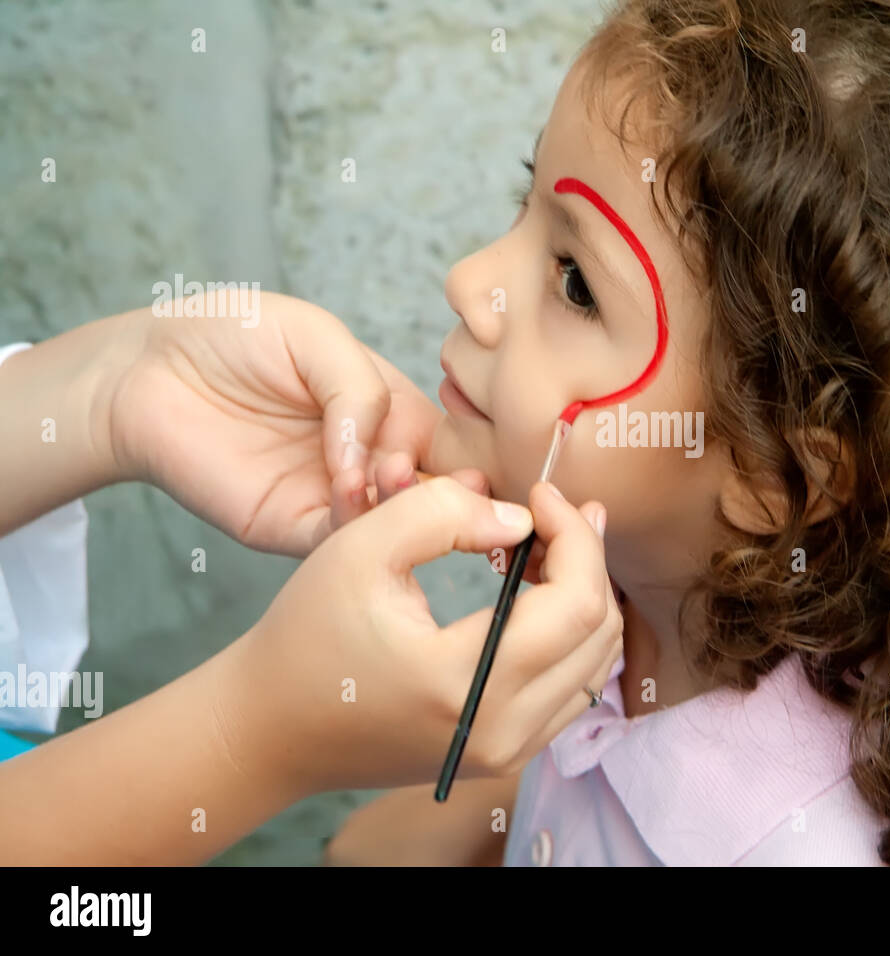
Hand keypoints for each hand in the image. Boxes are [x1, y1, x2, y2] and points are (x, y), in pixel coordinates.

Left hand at [109, 291, 444, 555]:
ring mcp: (334, 497)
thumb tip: (379, 455)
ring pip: (394, 523)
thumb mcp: (315, 336)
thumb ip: (361, 388)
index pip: (452, 445)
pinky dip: (354, 523)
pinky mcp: (293, 527)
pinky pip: (339, 542)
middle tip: (432, 468)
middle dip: (447, 489)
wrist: (147, 371)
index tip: (473, 453)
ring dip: (401, 504)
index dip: (469, 455)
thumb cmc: (230, 337)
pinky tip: (345, 486)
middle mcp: (370, 459)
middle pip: (436, 492)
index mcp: (389, 411)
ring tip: (387, 473)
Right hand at [215, 477, 621, 794]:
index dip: (575, 535)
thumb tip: (522, 520)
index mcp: (465, 684)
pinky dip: (571, 634)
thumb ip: (443, 516)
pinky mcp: (503, 753)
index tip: (541, 494)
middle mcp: (499, 731)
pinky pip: (573, 688)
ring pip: (597, 663)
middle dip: (588, 559)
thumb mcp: (358, 549)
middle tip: (554, 511)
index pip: (575, 603)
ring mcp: (507, 751)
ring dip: (585, 595)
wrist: (271, 728)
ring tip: (547, 545)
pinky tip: (538, 592)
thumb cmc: (306, 635)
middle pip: (599, 633)